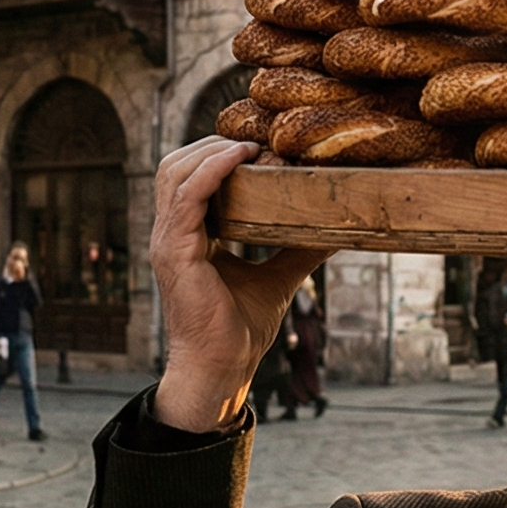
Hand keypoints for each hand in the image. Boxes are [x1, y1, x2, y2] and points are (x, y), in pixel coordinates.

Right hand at [151, 138, 329, 431]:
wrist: (221, 368)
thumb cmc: (240, 331)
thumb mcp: (277, 278)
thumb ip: (299, 249)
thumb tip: (338, 229)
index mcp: (188, 236)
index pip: (191, 177)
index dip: (217, 154)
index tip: (257, 144)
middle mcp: (171, 233)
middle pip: (177, 164)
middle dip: (212, 143)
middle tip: (255, 139)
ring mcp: (168, 240)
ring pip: (176, 171)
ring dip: (212, 150)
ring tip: (250, 144)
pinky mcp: (175, 251)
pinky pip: (187, 195)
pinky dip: (212, 170)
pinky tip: (239, 157)